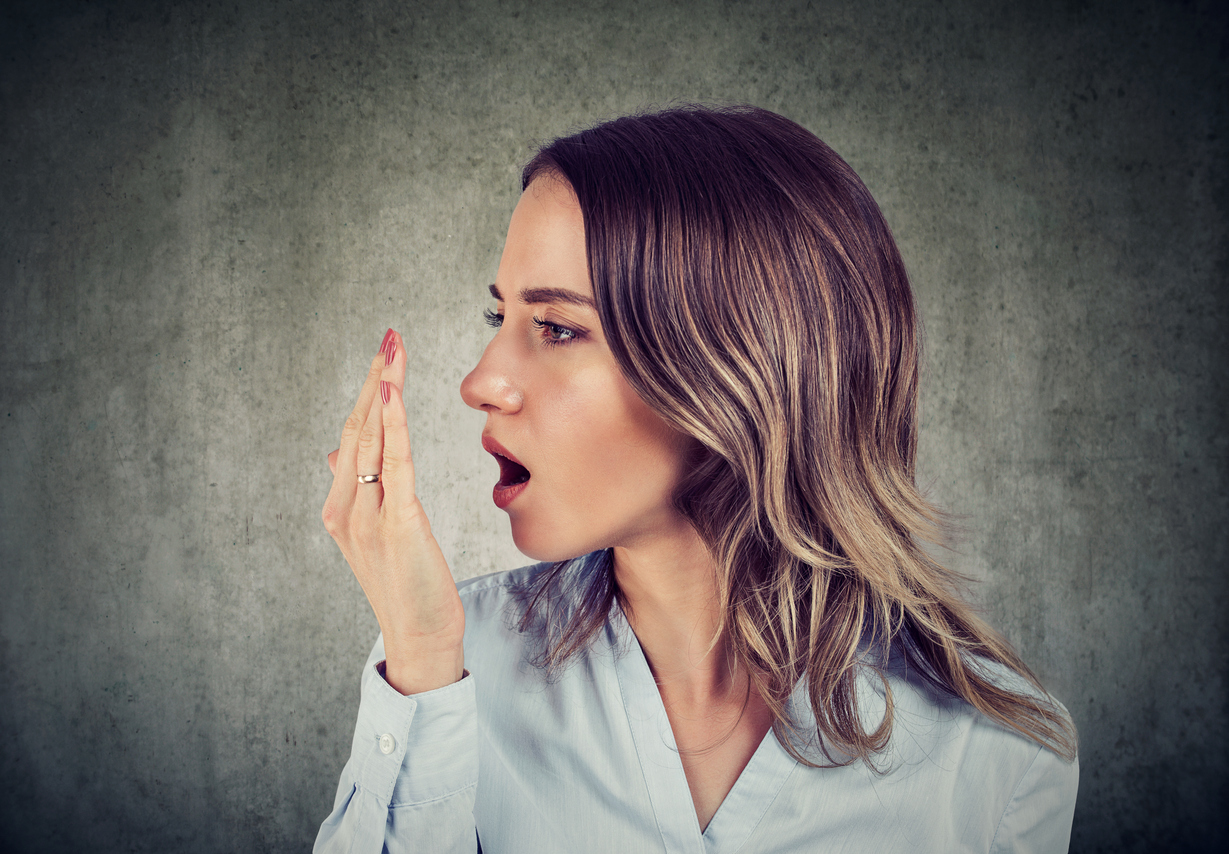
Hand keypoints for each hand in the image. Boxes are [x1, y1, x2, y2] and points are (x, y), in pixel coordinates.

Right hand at [322, 329, 465, 693]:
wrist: (421, 637)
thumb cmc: (409, 585)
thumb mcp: (377, 533)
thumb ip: (358, 490)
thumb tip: (336, 450)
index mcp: (340, 507)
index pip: (353, 436)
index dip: (369, 392)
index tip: (384, 354)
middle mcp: (345, 507)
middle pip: (358, 428)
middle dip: (374, 377)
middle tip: (389, 334)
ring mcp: (366, 516)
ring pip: (371, 438)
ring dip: (383, 387)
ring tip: (393, 347)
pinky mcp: (396, 524)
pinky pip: (393, 463)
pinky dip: (391, 423)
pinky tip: (393, 389)